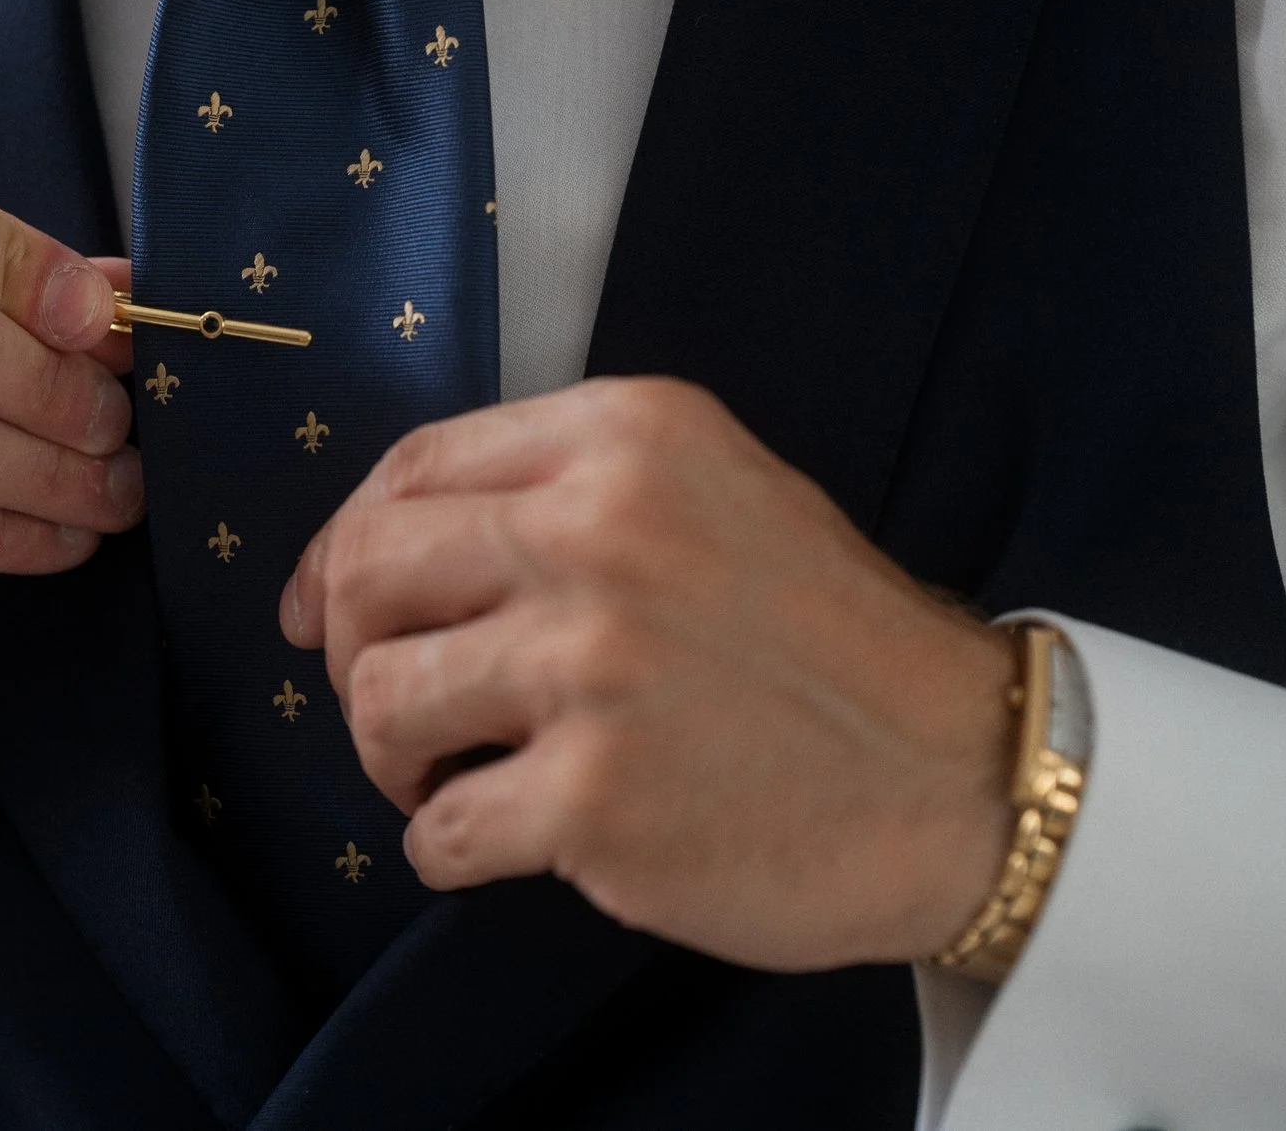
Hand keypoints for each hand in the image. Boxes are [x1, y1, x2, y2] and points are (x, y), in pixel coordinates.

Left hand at [281, 377, 1015, 970]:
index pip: (410, 468)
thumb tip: (381, 548)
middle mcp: (598, 533)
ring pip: (379, 700)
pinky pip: (439, 831)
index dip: (341, 544)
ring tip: (445, 779)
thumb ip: (565, 487)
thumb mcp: (715, 487)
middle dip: (347, 650)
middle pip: (370, 573)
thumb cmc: (828, 638)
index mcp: (625, 437)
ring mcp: (591, 667)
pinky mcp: (595, 800)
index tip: (325, 609)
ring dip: (389, 758)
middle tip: (392, 706)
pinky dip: (444, 847)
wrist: (960, 775)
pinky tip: (500, 840)